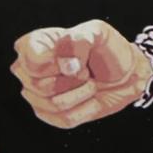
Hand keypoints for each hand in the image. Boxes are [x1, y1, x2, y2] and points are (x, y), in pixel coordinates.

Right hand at [10, 22, 151, 129]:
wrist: (124, 74)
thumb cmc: (106, 49)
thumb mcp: (97, 32)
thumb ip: (78, 41)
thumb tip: (67, 66)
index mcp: (35, 44)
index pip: (31, 60)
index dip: (55, 63)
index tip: (76, 60)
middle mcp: (29, 69)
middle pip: (40, 85)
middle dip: (73, 79)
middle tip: (86, 70)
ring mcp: (36, 94)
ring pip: (52, 103)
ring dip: (81, 93)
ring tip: (90, 82)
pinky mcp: (48, 114)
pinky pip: (64, 119)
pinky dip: (85, 109)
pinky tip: (91, 98)